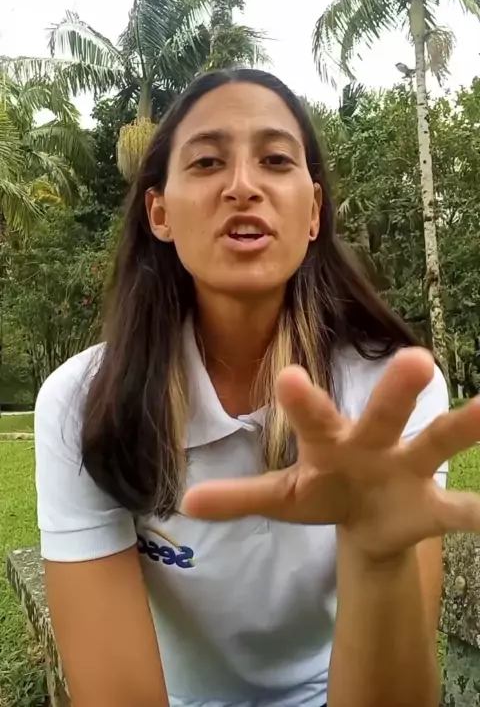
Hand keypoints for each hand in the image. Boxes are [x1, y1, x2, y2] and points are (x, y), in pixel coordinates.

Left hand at [182, 348, 479, 560]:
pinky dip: (478, 512)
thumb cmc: (323, 492)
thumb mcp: (282, 497)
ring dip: (463, 426)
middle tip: (417, 357)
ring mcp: (408, 468)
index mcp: (330, 441)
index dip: (301, 399)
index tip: (288, 376)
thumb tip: (186, 502)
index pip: (313, 415)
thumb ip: (240, 497)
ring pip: (436, 440)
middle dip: (396, 389)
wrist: (367, 518)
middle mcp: (373, 443)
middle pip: (384, 413)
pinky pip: (459, 509)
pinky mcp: (432, 504)